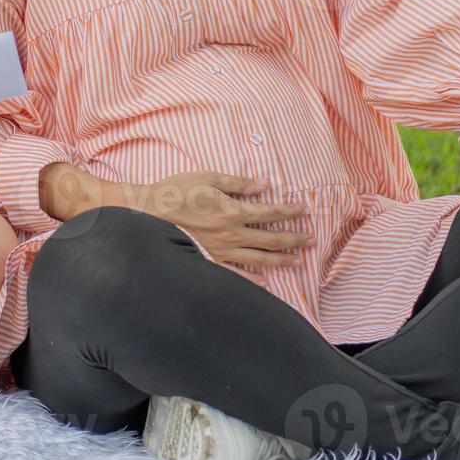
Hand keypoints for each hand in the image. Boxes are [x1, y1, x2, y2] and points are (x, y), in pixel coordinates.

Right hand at [126, 171, 313, 286]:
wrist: (148, 213)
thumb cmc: (176, 191)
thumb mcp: (208, 177)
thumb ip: (238, 183)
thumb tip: (263, 185)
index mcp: (233, 211)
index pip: (270, 212)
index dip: (290, 211)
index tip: (304, 210)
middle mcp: (231, 234)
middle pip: (270, 239)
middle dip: (294, 239)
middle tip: (311, 240)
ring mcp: (221, 251)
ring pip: (258, 259)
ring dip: (280, 260)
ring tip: (297, 261)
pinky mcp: (209, 260)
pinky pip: (235, 273)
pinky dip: (252, 279)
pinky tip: (264, 281)